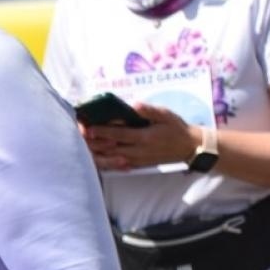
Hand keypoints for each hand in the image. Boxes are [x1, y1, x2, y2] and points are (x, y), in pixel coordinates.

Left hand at [81, 103, 197, 170]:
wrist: (188, 147)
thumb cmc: (176, 128)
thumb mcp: (165, 114)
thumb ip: (149, 110)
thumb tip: (134, 105)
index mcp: (144, 137)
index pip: (118, 134)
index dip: (101, 131)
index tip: (87, 128)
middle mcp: (139, 151)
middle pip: (111, 148)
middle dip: (94, 143)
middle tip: (80, 136)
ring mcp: (138, 160)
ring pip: (112, 159)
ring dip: (97, 153)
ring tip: (84, 146)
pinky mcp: (139, 164)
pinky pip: (118, 165)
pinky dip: (106, 161)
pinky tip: (97, 156)